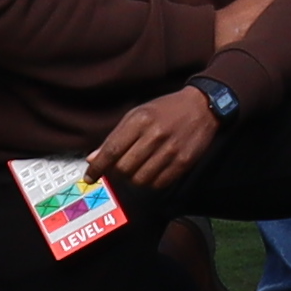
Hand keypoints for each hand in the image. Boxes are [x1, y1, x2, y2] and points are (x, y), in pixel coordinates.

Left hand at [93, 86, 220, 202]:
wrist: (201, 107)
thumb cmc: (165, 110)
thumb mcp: (138, 114)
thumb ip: (115, 137)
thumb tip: (94, 158)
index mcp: (140, 120)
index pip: (111, 151)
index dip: (97, 168)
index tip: (89, 177)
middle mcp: (154, 136)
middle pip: (124, 168)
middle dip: (117, 172)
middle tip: (120, 168)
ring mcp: (170, 150)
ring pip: (140, 179)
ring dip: (134, 178)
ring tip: (137, 168)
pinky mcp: (183, 162)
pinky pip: (158, 183)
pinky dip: (151, 182)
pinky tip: (152, 172)